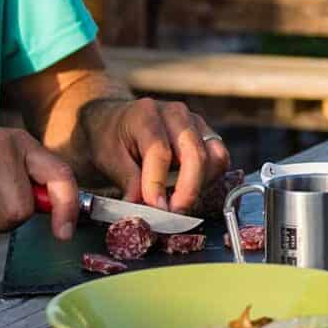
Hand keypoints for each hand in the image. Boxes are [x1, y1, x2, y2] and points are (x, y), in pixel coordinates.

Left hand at [80, 97, 230, 213]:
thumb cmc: (112, 139)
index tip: (156, 208)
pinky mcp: (207, 135)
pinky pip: (219, 160)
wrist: (118, 122)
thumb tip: (143, 209)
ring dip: (202, 186)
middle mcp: (176, 114)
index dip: (158, 183)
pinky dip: (210, 180)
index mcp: (145, 114)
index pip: (159, 150)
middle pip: (194, 153)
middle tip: (174, 214)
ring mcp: (195, 123)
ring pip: (215, 157)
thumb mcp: (108, 159)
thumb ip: (128, 181)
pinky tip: (189, 190)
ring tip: (180, 202)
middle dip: (188, 190)